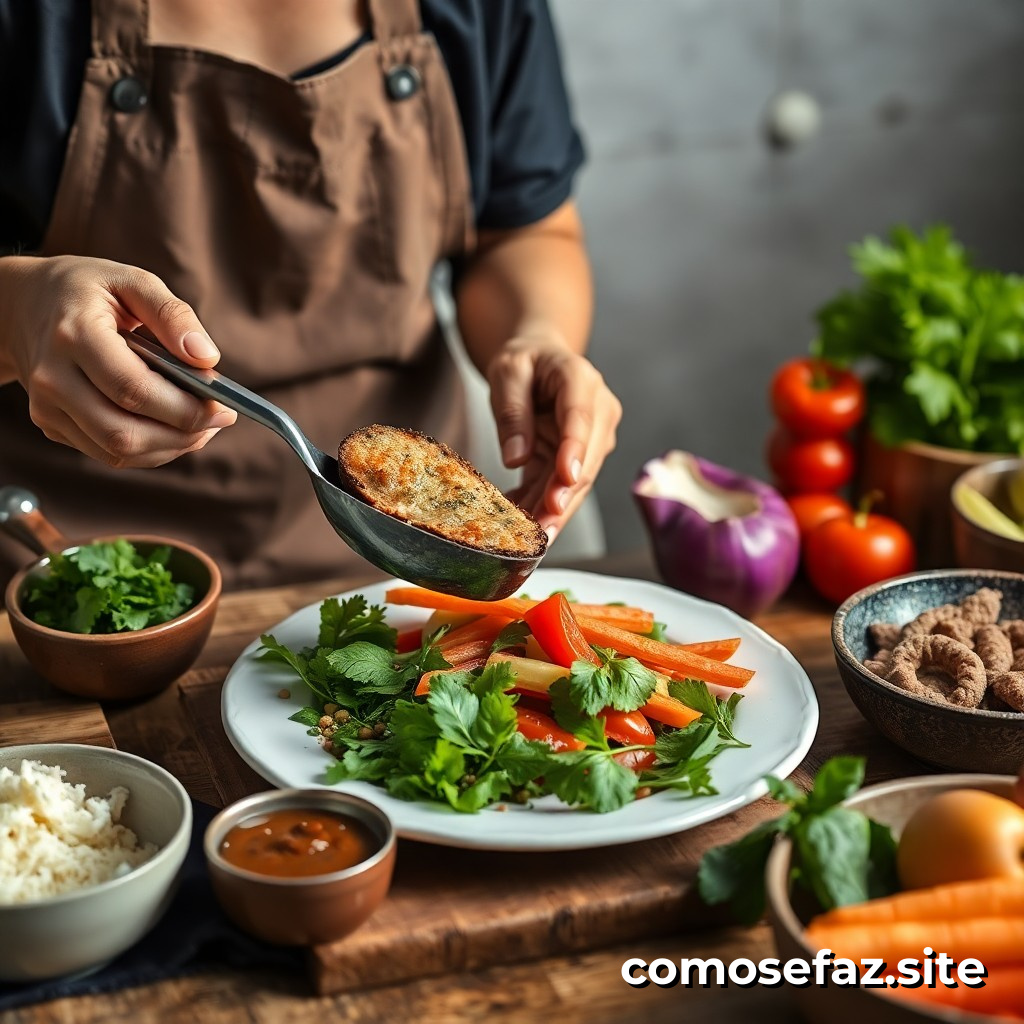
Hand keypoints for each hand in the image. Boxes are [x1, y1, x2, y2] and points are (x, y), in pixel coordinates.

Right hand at [0, 255, 235, 467]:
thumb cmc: (86, 290)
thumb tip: (208, 358)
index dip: (185, 407)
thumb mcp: (131, 281)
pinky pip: (108, 453)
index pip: (134, 389)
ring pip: (119, 451)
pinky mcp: (51, 425)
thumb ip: (173, 315)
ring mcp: (47, 407)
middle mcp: (54, 377)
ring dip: (171, 447)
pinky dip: (150, 449)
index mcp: (74, 334)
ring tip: (202, 426)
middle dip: (183, 434)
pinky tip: (173, 429)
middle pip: (125, 431)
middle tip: (220, 420)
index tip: (223, 406)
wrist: (23, 305)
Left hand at [487, 334, 620, 541]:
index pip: (580, 418)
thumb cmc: (525, 361)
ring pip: (576, 483)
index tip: (566, 479)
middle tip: (543, 530)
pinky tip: (520, 527)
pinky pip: (560, 487)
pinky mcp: (578, 458)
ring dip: (554, 513)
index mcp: (579, 379)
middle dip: (564, 497)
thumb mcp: (507, 372)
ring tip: (530, 541)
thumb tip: (516, 457)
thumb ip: (512, 412)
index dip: (574, 450)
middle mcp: (597, 412)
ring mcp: (593, 438)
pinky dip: (541, 508)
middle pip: (585, 460)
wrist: (540, 361)